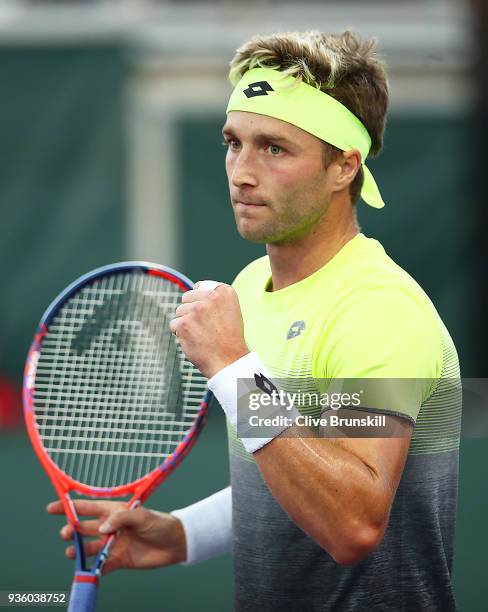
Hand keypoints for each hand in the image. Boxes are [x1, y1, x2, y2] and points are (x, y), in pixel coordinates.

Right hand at [47, 500, 186, 574]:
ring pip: (89, 548)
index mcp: (114, 512)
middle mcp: (110, 528)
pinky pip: (101, 566)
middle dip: (71, 530)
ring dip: (78, 550)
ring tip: (72, 552)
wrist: (176, 543)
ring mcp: (113, 545)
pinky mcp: (119, 561)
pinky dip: (92, 569)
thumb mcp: (142, 515)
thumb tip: (101, 528)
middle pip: (84, 528)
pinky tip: (87, 570)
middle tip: (66, 533)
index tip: (52, 508)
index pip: (88, 507)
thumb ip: (121, 519)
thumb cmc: (160, 523)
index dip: (69, 507)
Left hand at [169, 282, 248, 378]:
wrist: (229, 360)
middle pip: (186, 298)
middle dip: (190, 311)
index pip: (199, 287)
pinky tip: (194, 340)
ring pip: (179, 311)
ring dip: (185, 323)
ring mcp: (197, 309)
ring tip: (201, 334)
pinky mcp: (185, 323)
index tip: (209, 314)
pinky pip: (174, 324)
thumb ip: (214, 299)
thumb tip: (193, 291)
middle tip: (204, 326)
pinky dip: (180, 334)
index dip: (200, 301)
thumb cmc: (229, 339)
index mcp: (225, 292)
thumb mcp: (231, 311)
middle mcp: (211, 297)